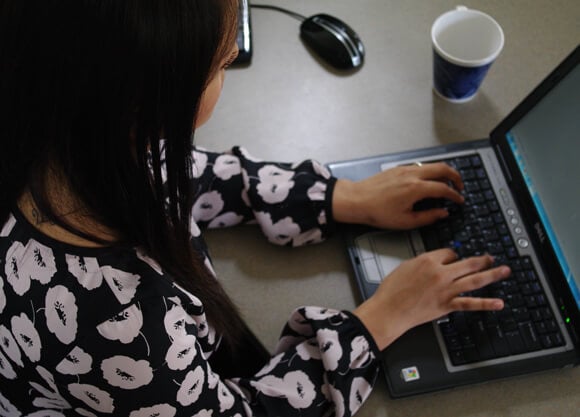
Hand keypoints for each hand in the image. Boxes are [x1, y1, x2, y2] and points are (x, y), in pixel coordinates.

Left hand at [332, 162, 463, 229]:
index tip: (460, 200)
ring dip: (443, 172)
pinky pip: (420, 166)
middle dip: (456, 176)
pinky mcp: (398, 168)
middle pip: (443, 168)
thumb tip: (443, 213)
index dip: (455, 195)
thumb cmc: (376, 212)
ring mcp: (405, 169)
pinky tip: (429, 180)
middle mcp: (412, 175)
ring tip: (447, 183)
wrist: (356, 200)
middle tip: (460, 186)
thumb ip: (428, 217)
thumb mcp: (405, 221)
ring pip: (432, 165)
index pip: (444, 188)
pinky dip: (430, 171)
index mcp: (416, 189)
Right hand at [353, 250, 509, 350]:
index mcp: (428, 261)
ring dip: (492, 274)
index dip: (453, 255)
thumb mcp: (405, 266)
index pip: (449, 253)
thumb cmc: (392, 290)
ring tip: (504, 271)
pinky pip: (470, 303)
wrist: (389, 310)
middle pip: (468, 263)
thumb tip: (434, 262)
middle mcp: (440, 273)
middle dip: (482, 260)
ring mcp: (446, 290)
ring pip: (474, 280)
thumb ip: (422, 262)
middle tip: (491, 258)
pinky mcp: (447, 305)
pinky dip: (486, 304)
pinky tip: (498, 303)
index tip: (454, 259)